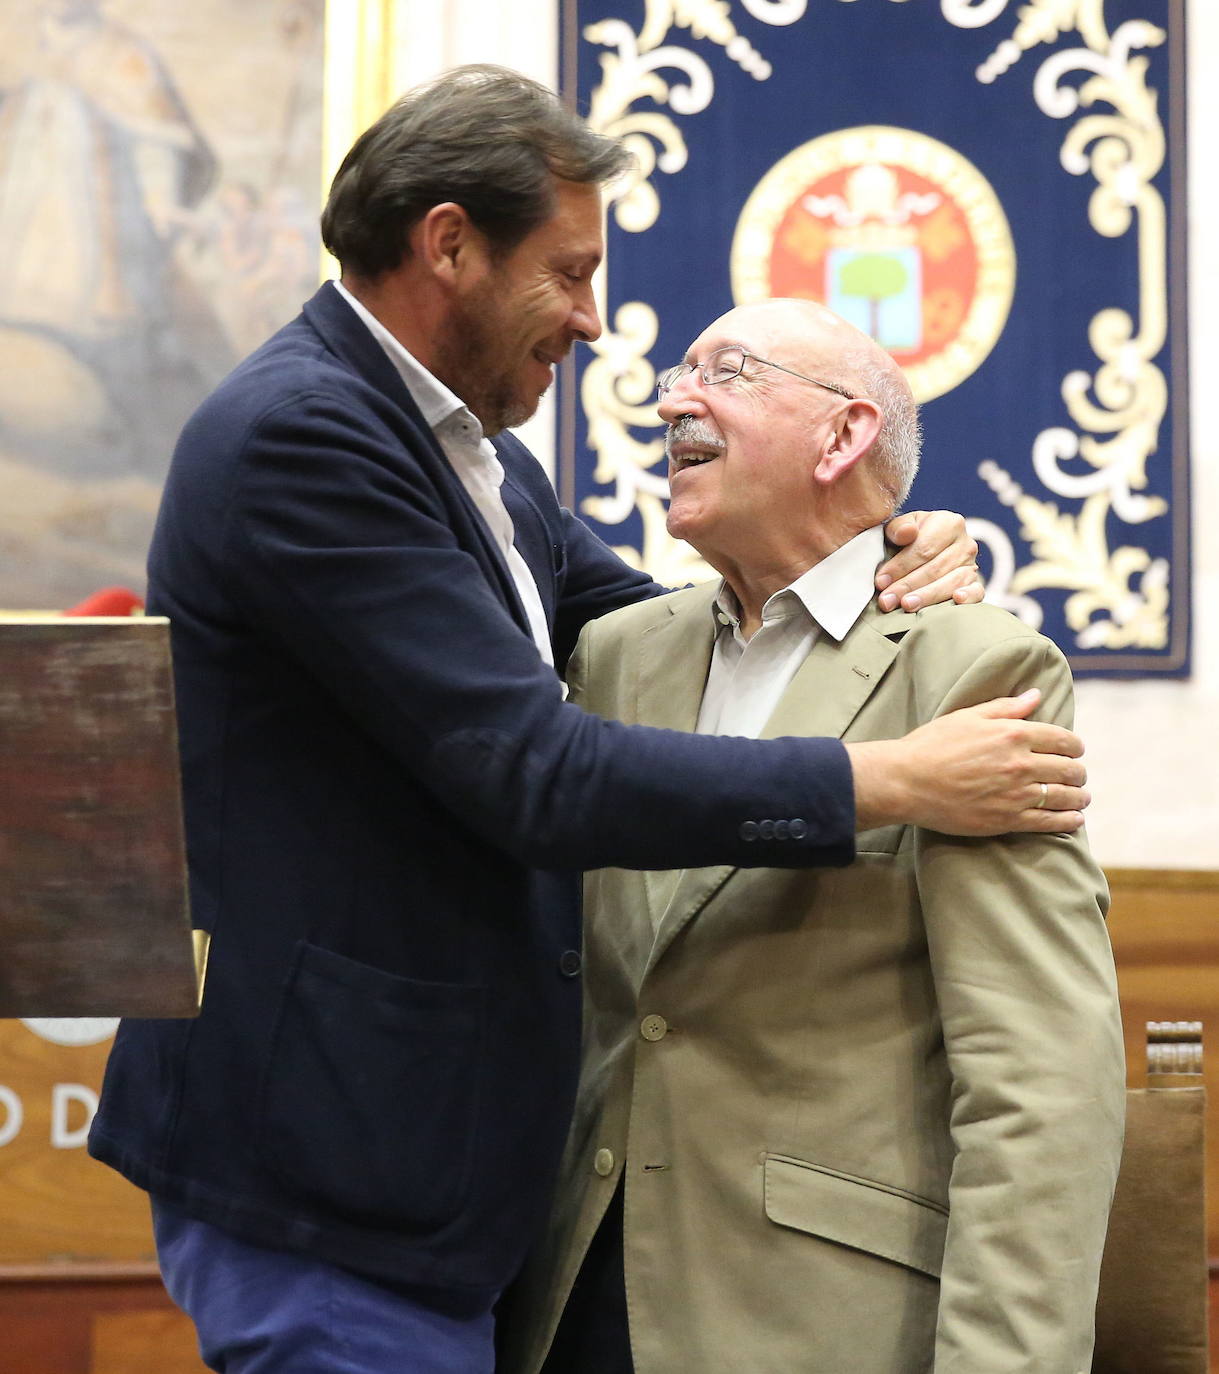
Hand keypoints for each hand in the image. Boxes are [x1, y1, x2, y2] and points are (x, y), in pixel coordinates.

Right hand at [847, 689, 1089, 834]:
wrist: (906, 782)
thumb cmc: (931, 745)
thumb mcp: (967, 717)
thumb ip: (1006, 708)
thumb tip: (1035, 695)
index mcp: (1013, 734)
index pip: (1063, 739)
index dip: (1075, 746)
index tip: (1075, 751)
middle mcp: (1020, 763)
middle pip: (1069, 769)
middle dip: (1078, 772)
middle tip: (1077, 775)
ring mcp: (1016, 794)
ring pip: (1065, 796)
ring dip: (1079, 797)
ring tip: (1081, 798)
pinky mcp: (1007, 820)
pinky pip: (1050, 822)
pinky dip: (1068, 820)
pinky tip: (1074, 819)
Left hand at [877, 510, 982, 611]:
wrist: (925, 550)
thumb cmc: (908, 540)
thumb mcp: (900, 528)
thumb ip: (899, 528)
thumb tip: (907, 532)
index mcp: (949, 523)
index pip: (923, 548)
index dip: (900, 566)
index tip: (881, 582)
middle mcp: (965, 543)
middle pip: (935, 568)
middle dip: (907, 586)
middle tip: (886, 601)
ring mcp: (972, 565)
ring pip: (951, 582)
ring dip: (927, 596)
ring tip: (906, 605)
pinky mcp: (976, 584)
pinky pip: (977, 592)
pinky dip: (969, 597)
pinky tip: (956, 601)